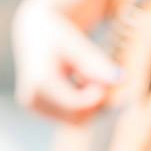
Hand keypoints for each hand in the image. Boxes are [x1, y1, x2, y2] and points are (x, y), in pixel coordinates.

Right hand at [13, 0, 123, 122]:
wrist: (35, 30)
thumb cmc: (59, 33)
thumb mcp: (78, 44)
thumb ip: (96, 63)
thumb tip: (119, 79)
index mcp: (40, 81)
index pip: (78, 105)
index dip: (99, 96)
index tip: (111, 78)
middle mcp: (31, 97)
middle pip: (78, 118)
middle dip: (93, 101)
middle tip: (99, 76)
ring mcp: (32, 105)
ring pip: (75, 120)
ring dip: (88, 103)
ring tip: (85, 76)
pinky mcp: (36, 109)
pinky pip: (70, 117)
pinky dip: (80, 104)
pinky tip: (77, 83)